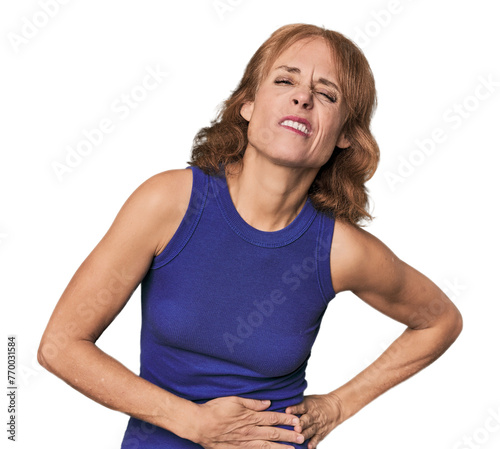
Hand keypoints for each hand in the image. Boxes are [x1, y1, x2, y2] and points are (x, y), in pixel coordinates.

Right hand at [190, 396, 304, 447]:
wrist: (199, 425)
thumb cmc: (215, 409)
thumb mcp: (234, 399)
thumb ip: (253, 402)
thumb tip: (267, 403)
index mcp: (250, 416)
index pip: (273, 418)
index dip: (286, 420)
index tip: (297, 421)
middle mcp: (250, 430)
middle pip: (273, 433)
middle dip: (289, 435)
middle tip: (301, 437)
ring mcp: (244, 442)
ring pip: (267, 445)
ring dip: (281, 447)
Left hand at [285, 394, 342, 448]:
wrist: (334, 407)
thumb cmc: (317, 403)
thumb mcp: (308, 398)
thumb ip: (297, 402)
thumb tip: (281, 401)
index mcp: (309, 405)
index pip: (301, 406)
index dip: (294, 408)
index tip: (287, 410)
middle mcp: (313, 415)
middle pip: (307, 420)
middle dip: (301, 424)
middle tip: (296, 427)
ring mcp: (317, 425)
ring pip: (310, 430)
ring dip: (305, 434)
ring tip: (299, 437)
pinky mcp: (321, 433)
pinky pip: (317, 438)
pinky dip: (313, 443)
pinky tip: (309, 447)